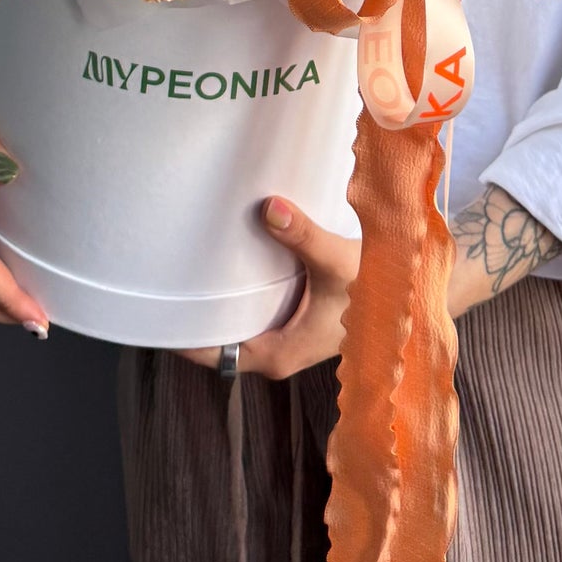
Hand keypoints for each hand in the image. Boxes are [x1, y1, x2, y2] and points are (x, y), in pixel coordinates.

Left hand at [178, 184, 558, 377]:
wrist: (411, 293)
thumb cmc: (375, 288)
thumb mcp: (337, 261)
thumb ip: (301, 235)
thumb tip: (268, 207)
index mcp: (277, 354)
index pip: (211, 353)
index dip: (178, 334)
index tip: (151, 306)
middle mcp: (274, 350)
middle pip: (215, 336)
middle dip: (189, 309)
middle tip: (156, 270)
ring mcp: (281, 334)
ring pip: (231, 320)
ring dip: (211, 296)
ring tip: (178, 258)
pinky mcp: (289, 316)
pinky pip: (248, 305)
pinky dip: (233, 286)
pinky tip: (221, 253)